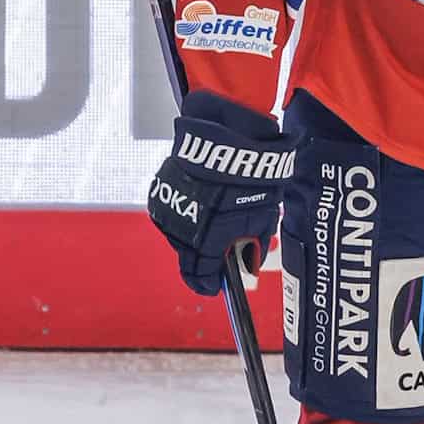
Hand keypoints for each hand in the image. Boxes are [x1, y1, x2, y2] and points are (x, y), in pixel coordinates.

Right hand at [147, 91, 296, 295]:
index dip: (208, 285)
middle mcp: (182, 231)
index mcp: (207, 241)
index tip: (215, 287)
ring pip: (180, 235)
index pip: (200, 277)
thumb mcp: (263, 216)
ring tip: (217, 216)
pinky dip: (188, 213)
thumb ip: (252, 245)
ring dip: (195, 234)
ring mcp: (168, 210)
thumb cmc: (251, 175)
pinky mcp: (161, 192)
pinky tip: (204, 201)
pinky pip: (175, 213)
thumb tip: (247, 265)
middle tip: (222, 251)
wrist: (228, 135)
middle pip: (188, 258)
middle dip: (205, 259)